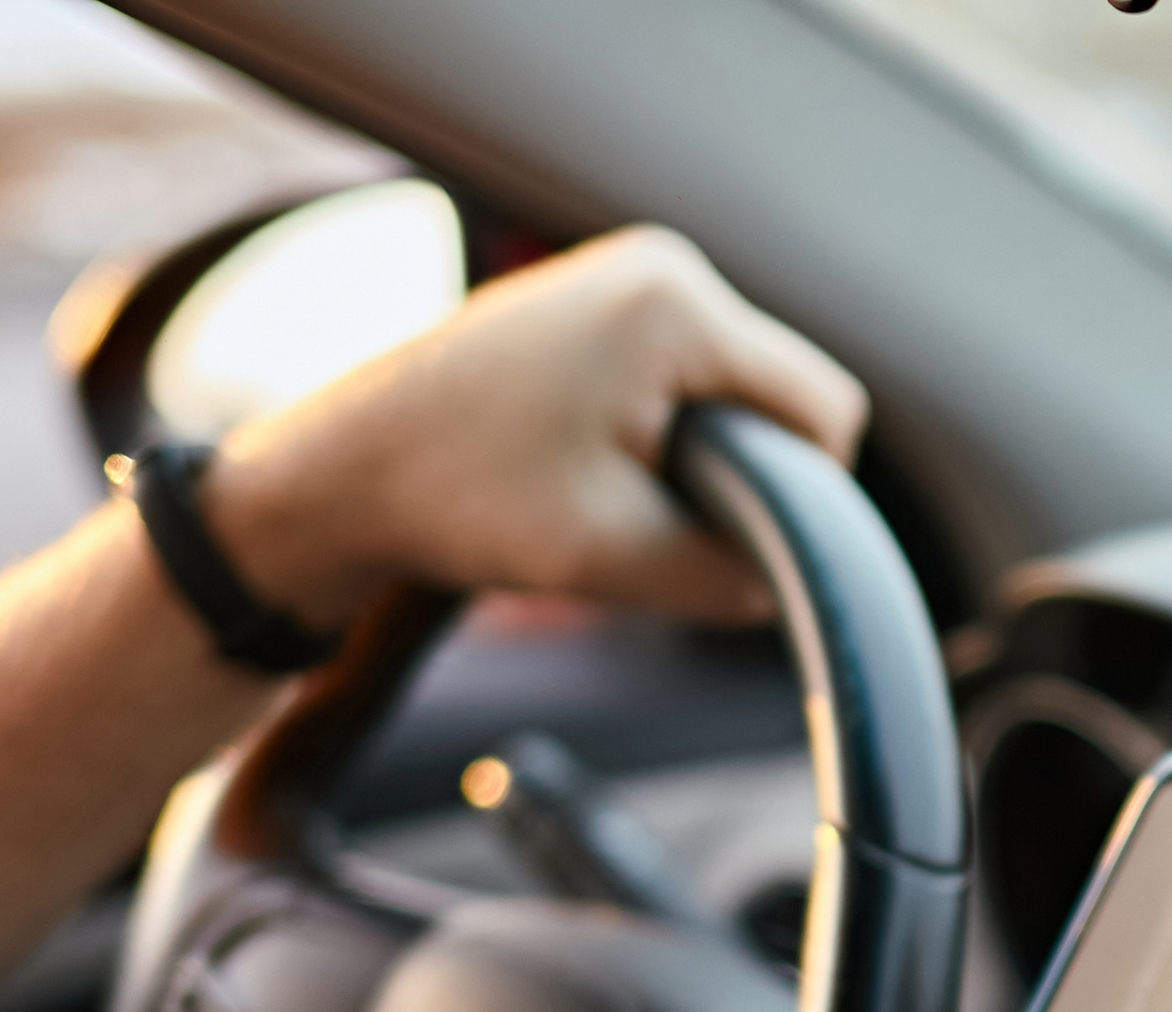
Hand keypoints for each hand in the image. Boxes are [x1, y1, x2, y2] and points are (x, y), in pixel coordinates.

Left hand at [205, 226, 866, 627]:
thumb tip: (785, 585)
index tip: (731, 549)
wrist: (346, 471)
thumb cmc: (464, 501)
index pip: (825, 408)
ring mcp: (628, 277)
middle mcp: (663, 267)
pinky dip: (664, 443)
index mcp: (678, 307)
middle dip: (746, 477)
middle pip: (782, 396)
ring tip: (611, 499)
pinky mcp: (600, 306)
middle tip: (649, 527)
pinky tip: (594, 473)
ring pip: (735, 395)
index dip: (808, 498)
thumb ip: (727, 576)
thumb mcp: (616, 559)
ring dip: (700, 464)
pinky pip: (686, 383)